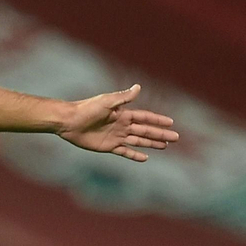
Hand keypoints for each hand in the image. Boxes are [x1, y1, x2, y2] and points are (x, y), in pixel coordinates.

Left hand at [58, 84, 177, 161]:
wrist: (69, 122)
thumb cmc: (86, 108)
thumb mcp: (106, 101)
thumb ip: (123, 97)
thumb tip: (139, 87)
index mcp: (123, 114)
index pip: (145, 117)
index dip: (158, 120)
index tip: (171, 122)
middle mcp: (122, 125)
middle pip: (146, 130)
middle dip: (160, 134)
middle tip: (176, 138)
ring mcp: (116, 137)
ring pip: (139, 141)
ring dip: (152, 143)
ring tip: (165, 146)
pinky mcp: (108, 147)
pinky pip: (125, 152)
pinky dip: (135, 155)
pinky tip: (145, 158)